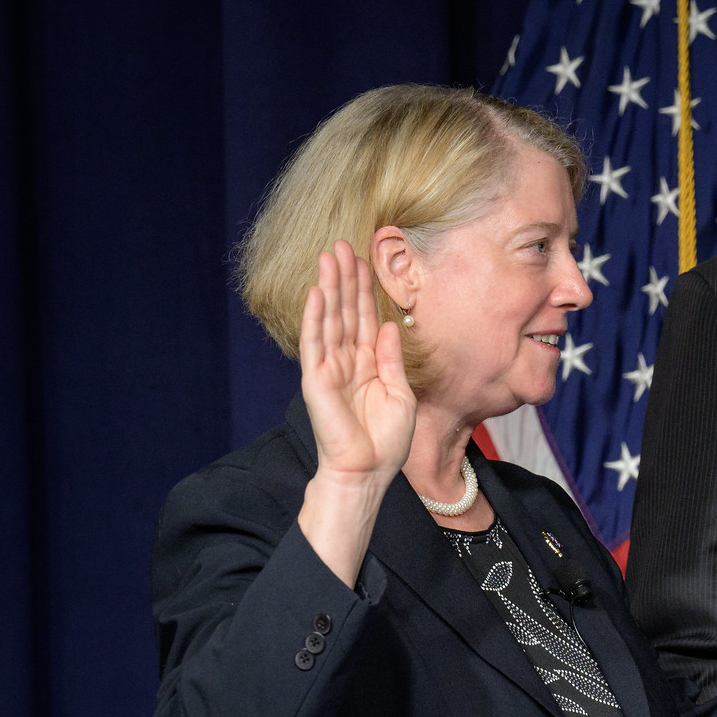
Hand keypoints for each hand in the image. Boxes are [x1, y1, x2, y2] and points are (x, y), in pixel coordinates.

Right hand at [301, 241, 415, 486]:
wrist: (368, 472)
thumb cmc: (386, 441)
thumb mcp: (400, 393)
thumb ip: (392, 358)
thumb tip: (391, 325)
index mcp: (369, 363)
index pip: (366, 317)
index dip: (364, 289)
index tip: (363, 258)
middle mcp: (347, 360)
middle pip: (346, 311)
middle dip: (344, 278)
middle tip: (341, 244)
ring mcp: (330, 368)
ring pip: (330, 319)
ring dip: (329, 287)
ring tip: (328, 256)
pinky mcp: (316, 380)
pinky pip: (316, 342)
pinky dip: (316, 317)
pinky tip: (317, 293)